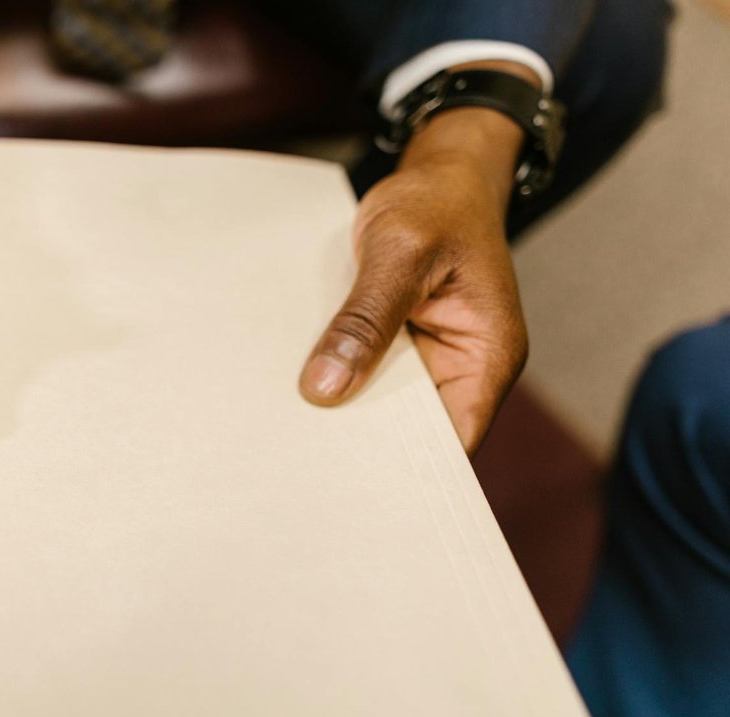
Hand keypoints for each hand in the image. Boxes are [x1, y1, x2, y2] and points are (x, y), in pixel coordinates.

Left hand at [299, 103, 530, 453]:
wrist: (437, 173)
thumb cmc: (438, 203)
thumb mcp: (400, 253)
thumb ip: (366, 319)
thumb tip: (326, 387)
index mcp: (486, 357)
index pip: (453, 442)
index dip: (409, 469)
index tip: (352, 484)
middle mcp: (460, 367)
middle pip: (413, 432)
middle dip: (365, 442)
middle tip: (303, 459)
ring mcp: (426, 358)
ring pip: (382, 403)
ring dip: (345, 407)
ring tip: (290, 430)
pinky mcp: (396, 343)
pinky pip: (365, 371)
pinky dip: (338, 375)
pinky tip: (295, 388)